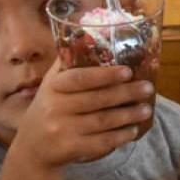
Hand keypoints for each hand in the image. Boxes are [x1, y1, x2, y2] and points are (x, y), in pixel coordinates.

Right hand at [12, 63, 153, 169]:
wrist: (32, 148)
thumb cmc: (50, 107)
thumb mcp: (52, 85)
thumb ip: (69, 63)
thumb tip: (91, 31)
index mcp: (52, 87)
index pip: (79, 78)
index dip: (104, 75)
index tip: (128, 71)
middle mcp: (54, 108)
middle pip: (97, 100)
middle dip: (126, 94)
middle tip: (148, 88)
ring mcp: (61, 130)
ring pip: (102, 121)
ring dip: (128, 115)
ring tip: (147, 109)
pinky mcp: (70, 149)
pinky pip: (101, 142)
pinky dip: (120, 136)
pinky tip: (133, 130)